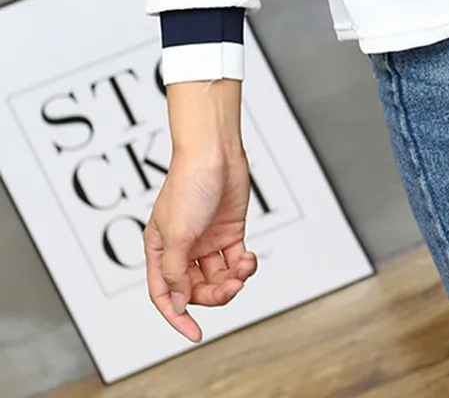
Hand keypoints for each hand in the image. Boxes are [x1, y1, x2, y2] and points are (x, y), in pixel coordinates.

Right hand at [145, 82, 256, 341]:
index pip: (165, 294)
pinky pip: (236, 261)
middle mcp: (183, 248)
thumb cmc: (189, 185)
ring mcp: (207, 240)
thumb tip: (177, 303)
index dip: (177, 316)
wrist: (215, 153)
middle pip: (196, 289)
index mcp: (160, 250)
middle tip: (230, 287)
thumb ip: (177, 272)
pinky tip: (249, 259)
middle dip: (214, 294)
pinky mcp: (230, 231)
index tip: (194, 333)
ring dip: (232, 281)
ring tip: (242, 270)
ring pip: (218, 277)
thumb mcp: (178, 234)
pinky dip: (244, 265)